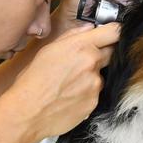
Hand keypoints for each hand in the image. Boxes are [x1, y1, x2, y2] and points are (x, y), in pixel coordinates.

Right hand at [6, 22, 119, 140]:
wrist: (26, 112)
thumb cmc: (32, 81)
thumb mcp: (48, 50)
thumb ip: (72, 36)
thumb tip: (89, 29)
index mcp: (80, 46)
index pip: (113, 32)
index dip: (115, 32)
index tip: (114, 34)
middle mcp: (91, 63)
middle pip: (111, 53)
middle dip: (101, 54)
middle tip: (82, 62)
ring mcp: (95, 84)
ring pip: (101, 75)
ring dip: (91, 77)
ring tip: (69, 84)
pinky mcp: (94, 102)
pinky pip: (95, 93)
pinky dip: (86, 93)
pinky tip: (69, 96)